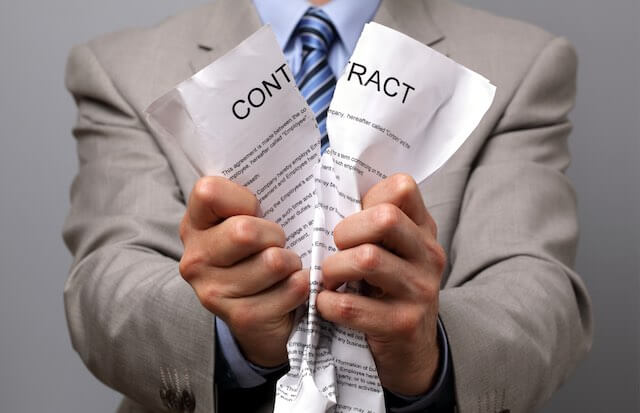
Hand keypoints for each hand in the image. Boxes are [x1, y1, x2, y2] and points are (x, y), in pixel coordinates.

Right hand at [179, 177, 308, 366]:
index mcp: (195, 225)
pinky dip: (303, 285)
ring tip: (286, 267)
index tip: (254, 211)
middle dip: (275, 234)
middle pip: (244, 231)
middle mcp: (195, 259)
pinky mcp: (241, 318)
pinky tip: (292, 288)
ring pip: (273, 262)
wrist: (260, 318)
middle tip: (278, 243)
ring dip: (292, 262)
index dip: (243, 198)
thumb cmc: (259, 254)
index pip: (209, 191)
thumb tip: (297, 162)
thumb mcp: (249, 221)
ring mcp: (213, 292)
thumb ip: (254, 197)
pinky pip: (291, 289)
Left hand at [316, 174, 445, 395]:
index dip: (368, 197)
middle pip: (385, 218)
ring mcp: (420, 290)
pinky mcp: (402, 324)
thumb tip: (330, 194)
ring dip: (333, 269)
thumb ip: (373, 225)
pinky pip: (351, 306)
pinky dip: (328, 303)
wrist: (412, 352)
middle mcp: (428, 255)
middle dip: (346, 232)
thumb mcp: (393, 253)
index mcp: (423, 230)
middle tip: (337, 250)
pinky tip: (328, 304)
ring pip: (366, 259)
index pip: (402, 187)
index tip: (354, 221)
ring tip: (329, 279)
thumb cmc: (388, 292)